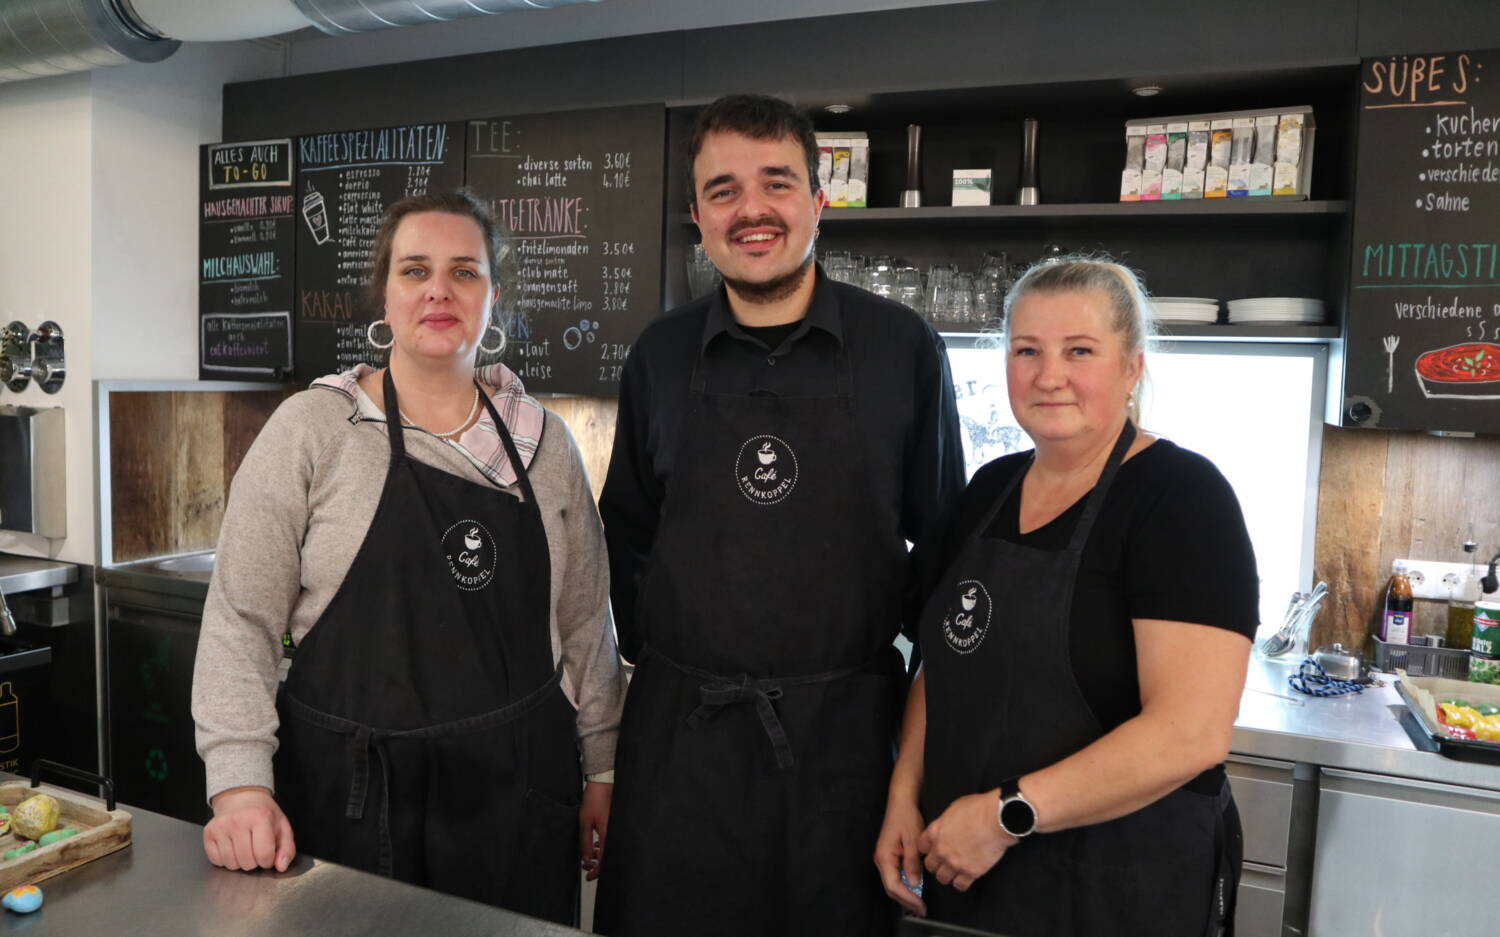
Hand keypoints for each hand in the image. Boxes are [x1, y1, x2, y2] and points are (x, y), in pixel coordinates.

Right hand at [204, 786, 295, 871]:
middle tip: (255, 849)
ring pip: (231, 863)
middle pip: (247, 862)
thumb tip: (281, 866)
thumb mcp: (283, 827)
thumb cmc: (263, 814)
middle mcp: (238, 820)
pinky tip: (231, 847)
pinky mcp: (208, 832)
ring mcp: (221, 826)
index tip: (268, 854)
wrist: (242, 797)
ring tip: (244, 848)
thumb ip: (287, 849)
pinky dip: (225, 860)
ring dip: (239, 862)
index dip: (268, 861)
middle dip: (254, 862)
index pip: (264, 855)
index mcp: (260, 817)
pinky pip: (216, 861)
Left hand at [578, 781, 611, 880]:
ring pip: (610, 848)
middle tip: (588, 868)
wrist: (602, 784)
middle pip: (609, 857)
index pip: (605, 861)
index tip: (588, 876)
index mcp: (609, 835)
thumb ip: (585, 844)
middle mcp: (616, 834)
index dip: (596, 871)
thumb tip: (586, 860)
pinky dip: (604, 845)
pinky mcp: (616, 824)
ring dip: (600, 854)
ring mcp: (617, 828)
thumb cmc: (594, 801)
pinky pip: (612, 840)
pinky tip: (597, 843)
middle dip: (598, 865)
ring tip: (590, 855)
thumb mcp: (585, 824)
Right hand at [874, 792, 927, 915]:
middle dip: (906, 900)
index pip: (893, 885)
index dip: (908, 898)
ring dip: (905, 894)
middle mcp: (881, 860)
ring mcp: (884, 858)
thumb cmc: (907, 818)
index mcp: (885, 856)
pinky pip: (895, 875)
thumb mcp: (913, 840)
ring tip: (920, 903)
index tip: (921, 906)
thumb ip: (912, 862)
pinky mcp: (889, 856)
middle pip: (891, 888)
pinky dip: (905, 885)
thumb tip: (915, 884)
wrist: (901, 802)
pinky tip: (916, 888)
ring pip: (892, 883)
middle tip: (922, 910)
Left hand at [917, 790, 1012, 891]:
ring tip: (954, 872)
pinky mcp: (970, 872)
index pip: (921, 847)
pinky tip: (966, 877)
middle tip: (945, 862)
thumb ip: (945, 821)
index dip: (928, 849)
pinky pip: (960, 885)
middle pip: (929, 865)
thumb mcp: (954, 808)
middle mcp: (941, 850)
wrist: (996, 819)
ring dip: (947, 875)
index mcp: (935, 832)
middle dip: (936, 864)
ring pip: (942, 878)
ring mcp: (954, 863)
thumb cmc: (978, 808)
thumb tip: (947, 826)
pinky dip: (962, 883)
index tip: (933, 849)